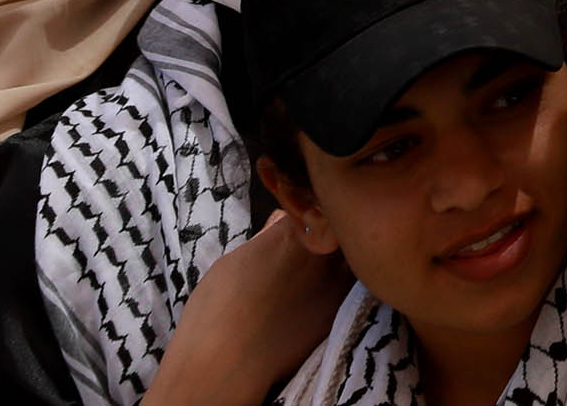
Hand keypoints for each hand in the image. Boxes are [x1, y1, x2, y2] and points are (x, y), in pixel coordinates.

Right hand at [146, 210, 347, 405]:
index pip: (313, 202)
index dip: (309, 205)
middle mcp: (320, 252)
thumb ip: (265, 238)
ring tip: (317, 266)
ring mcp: (335, 282)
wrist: (224, 364)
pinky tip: (317, 292)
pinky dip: (340, 282)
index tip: (302, 211)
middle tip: (315, 235)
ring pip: (351, 254)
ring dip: (342, 252)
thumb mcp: (233, 262)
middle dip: (332, 225)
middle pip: (340, 224)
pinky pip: (349, 284)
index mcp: (291, 234)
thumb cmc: (216, 310)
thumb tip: (281, 219)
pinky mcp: (340, 312)